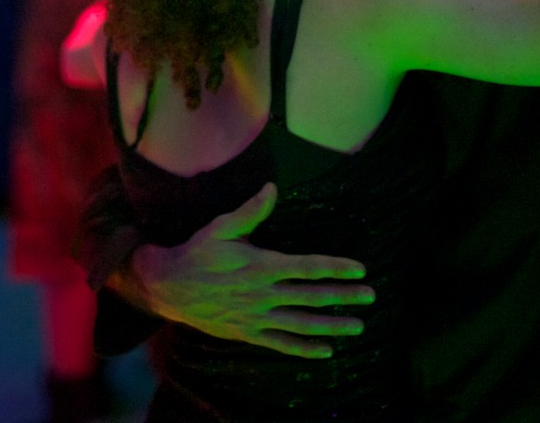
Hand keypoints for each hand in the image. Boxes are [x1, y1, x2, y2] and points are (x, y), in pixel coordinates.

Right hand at [131, 182, 372, 357]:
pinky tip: (325, 352)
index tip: (360, 269)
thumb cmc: (197, 252)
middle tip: (372, 297)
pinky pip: (280, 344)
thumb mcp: (221, 227)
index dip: (336, 268)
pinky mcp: (247, 333)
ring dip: (332, 326)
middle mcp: (263, 294)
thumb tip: (272, 188)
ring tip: (358, 327)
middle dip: (344, 297)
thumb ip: (251, 211)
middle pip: (312, 296)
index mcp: (261, 265)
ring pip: (302, 324)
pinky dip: (304, 349)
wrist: (168, 287)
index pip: (308, 267)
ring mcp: (256, 317)